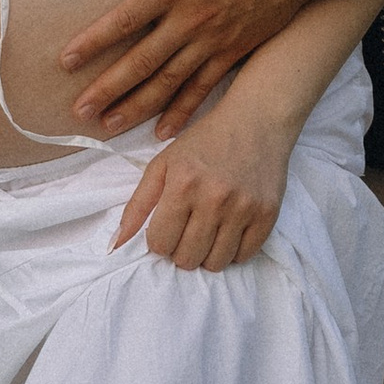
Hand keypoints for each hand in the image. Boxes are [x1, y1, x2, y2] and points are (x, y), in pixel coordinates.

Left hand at [62, 0, 335, 133]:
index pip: (126, 19)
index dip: (95, 41)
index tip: (66, 61)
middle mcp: (193, 18)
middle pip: (143, 61)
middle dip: (109, 88)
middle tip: (78, 111)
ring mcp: (216, 40)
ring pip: (170, 81)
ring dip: (137, 106)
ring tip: (109, 126)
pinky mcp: (236, 52)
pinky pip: (204, 88)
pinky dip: (183, 111)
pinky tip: (163, 130)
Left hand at [111, 90, 296, 271]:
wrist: (257, 120)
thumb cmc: (205, 141)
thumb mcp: (163, 163)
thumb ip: (138, 204)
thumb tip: (116, 243)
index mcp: (182, 184)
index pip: (160, 244)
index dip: (159, 241)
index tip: (167, 228)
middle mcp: (213, 198)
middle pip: (187, 258)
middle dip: (181, 251)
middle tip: (187, 232)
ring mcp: (243, 208)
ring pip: (215, 263)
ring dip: (207, 254)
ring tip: (208, 233)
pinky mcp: (268, 214)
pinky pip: (245, 256)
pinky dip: (233, 251)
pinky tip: (229, 231)